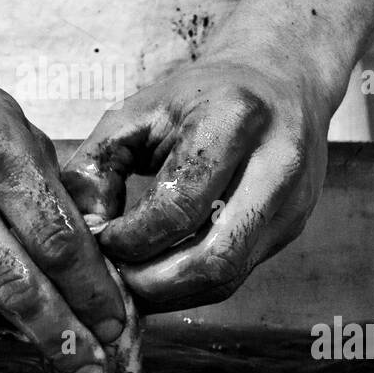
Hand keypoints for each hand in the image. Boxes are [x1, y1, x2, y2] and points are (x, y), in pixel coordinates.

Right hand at [0, 53, 128, 372]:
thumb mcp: (12, 123)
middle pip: (18, 286)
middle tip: (93, 368)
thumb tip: (96, 250)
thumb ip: (52, 185)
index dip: (91, 290)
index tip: (115, 321)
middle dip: (62, 334)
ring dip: (20, 327)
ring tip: (55, 343)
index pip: (56, 239)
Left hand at [62, 50, 338, 312]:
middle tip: (114, 279)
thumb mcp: (138, 110)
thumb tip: (82, 231)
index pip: (179, 207)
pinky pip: (237, 275)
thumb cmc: (202, 95)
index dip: (132, 238)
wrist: (280, 79)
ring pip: (228, 277)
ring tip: (131, 283)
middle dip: (153, 282)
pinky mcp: (292, 229)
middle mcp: (277, 165)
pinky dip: (192, 287)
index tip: (102, 241)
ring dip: (172, 293)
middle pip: (214, 258)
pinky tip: (160, 277)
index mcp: (234, 120)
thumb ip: (97, 165)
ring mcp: (291, 203)